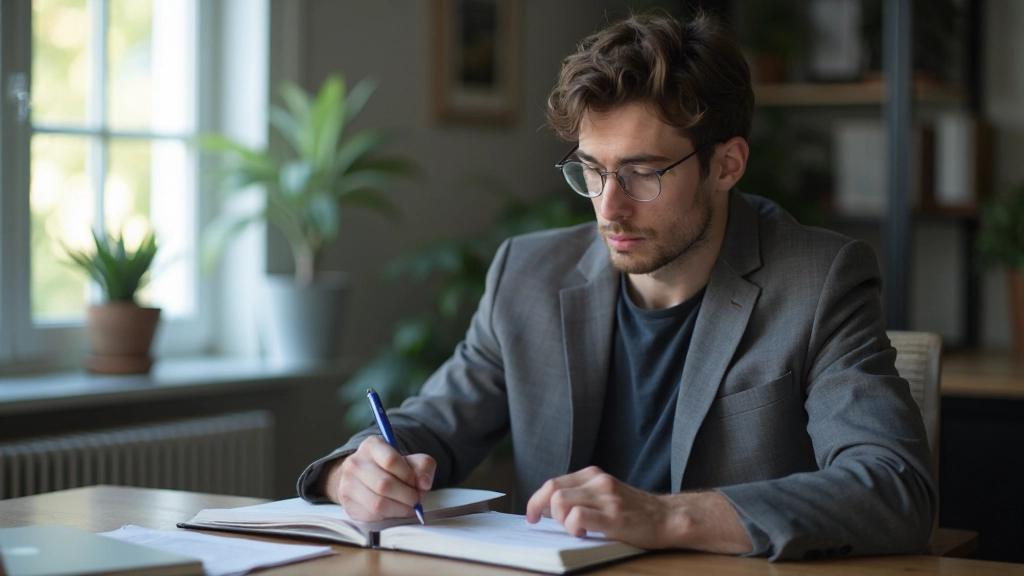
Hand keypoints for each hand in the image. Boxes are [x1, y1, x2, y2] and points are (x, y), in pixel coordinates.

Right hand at [321, 435, 435, 521]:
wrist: (365, 480)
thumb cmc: (392, 469)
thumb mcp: (411, 461)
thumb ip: (423, 467)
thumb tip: (424, 484)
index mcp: (371, 446)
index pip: (391, 460)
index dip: (408, 475)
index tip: (416, 483)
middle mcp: (355, 463)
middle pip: (384, 484)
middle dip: (406, 496)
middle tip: (416, 499)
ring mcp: (347, 484)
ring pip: (377, 503)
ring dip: (399, 509)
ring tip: (408, 507)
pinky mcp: (348, 504)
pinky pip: (371, 515)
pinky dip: (388, 516)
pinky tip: (394, 510)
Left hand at [525, 466, 751, 553]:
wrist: (667, 518)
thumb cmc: (634, 511)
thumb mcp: (606, 493)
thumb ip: (583, 495)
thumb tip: (550, 508)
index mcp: (593, 475)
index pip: (552, 483)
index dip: (535, 501)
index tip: (532, 515)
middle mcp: (598, 482)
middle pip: (552, 491)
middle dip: (543, 512)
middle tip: (548, 526)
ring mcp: (606, 498)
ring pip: (561, 502)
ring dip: (560, 521)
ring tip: (574, 530)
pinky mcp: (614, 517)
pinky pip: (578, 516)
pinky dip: (573, 527)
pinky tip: (583, 534)